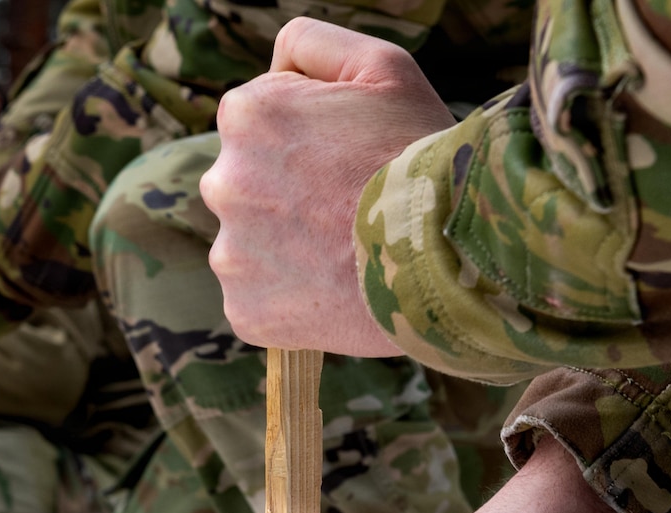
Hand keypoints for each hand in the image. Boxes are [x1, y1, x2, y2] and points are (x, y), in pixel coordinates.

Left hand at [202, 20, 452, 354]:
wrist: (447, 255)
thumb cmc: (421, 153)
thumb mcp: (382, 65)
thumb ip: (312, 44)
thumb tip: (274, 62)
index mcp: (245, 115)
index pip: (257, 120)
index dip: (308, 134)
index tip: (346, 154)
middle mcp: (223, 183)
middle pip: (249, 183)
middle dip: (290, 190)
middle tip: (349, 203)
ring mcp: (230, 255)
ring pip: (252, 243)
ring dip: (289, 244)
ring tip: (346, 247)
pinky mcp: (245, 311)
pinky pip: (260, 299)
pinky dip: (291, 296)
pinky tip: (334, 286)